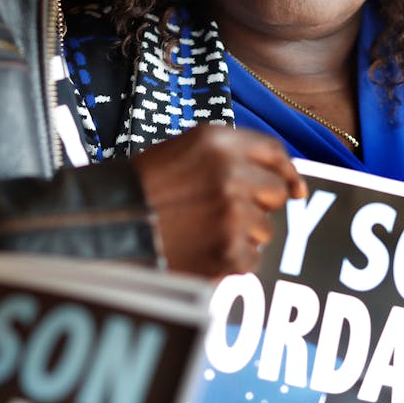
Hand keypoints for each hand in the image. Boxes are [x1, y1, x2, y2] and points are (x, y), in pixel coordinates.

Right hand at [131, 125, 306, 277]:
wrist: (108, 227)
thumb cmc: (143, 189)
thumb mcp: (184, 151)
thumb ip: (233, 157)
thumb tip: (289, 183)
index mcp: (217, 142)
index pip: (274, 152)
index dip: (287, 172)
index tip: (296, 189)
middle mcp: (230, 174)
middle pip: (275, 191)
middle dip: (259, 204)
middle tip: (225, 213)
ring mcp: (231, 215)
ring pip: (264, 229)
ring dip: (242, 234)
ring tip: (202, 232)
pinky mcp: (228, 252)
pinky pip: (251, 259)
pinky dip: (231, 261)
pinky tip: (201, 251)